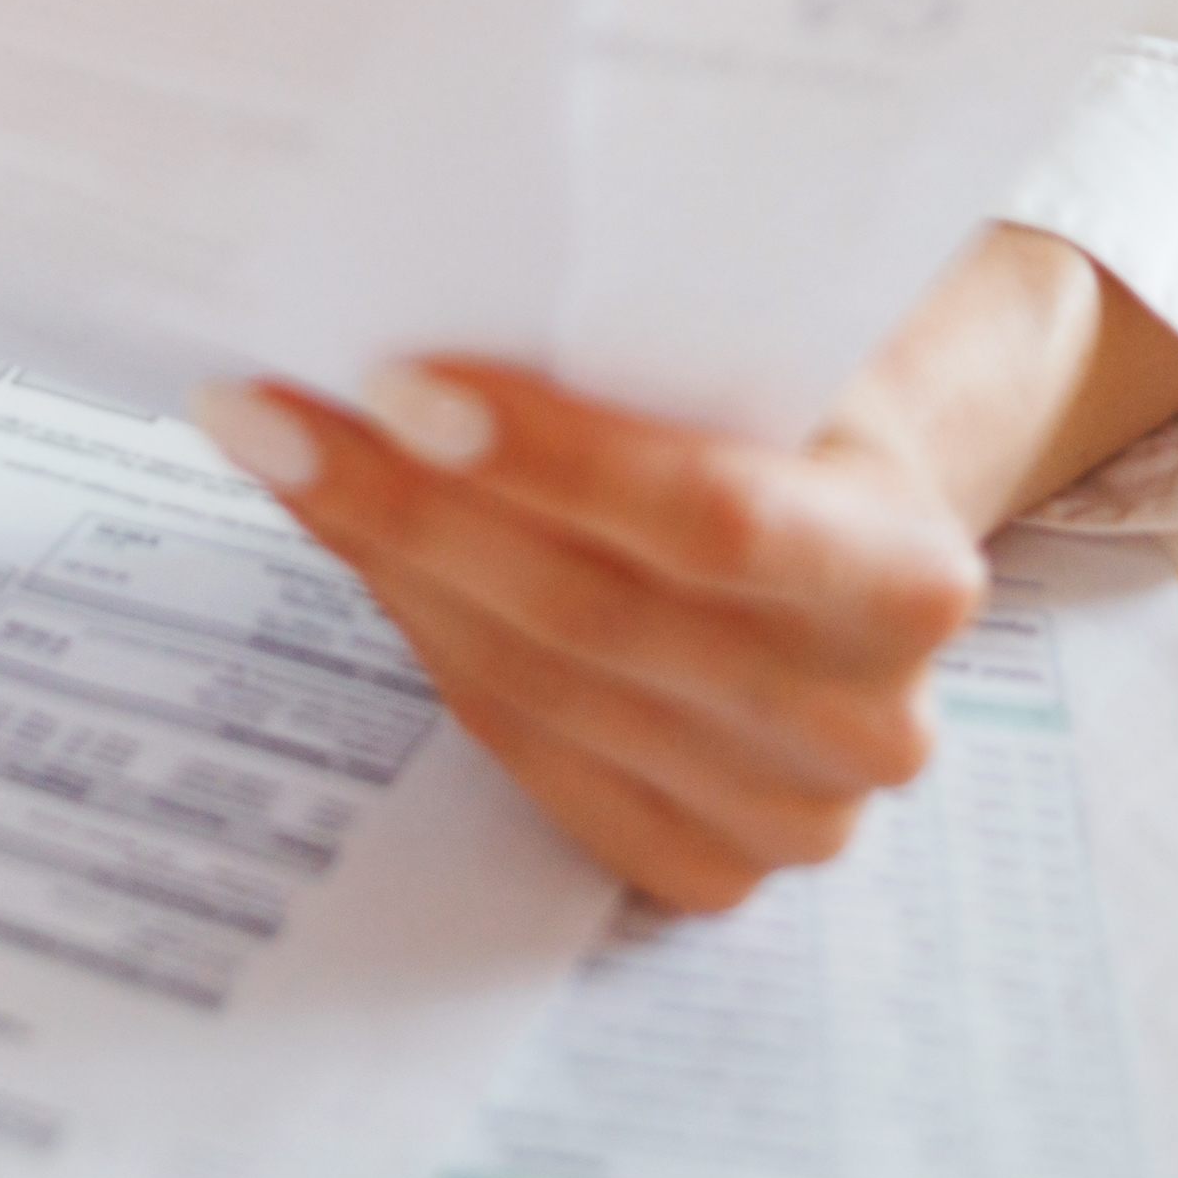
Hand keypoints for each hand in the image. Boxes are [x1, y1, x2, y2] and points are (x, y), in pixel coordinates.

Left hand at [206, 354, 981, 910]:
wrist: (860, 545)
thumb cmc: (797, 425)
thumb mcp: (777, 367)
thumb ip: (656, 360)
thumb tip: (420, 309)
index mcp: (909, 577)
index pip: (712, 519)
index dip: (547, 457)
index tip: (392, 382)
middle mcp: (863, 721)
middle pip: (592, 613)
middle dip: (409, 507)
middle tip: (267, 415)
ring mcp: (785, 816)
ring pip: (539, 686)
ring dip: (391, 570)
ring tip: (285, 469)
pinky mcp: (705, 868)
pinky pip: (531, 754)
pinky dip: (433, 645)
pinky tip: (364, 561)